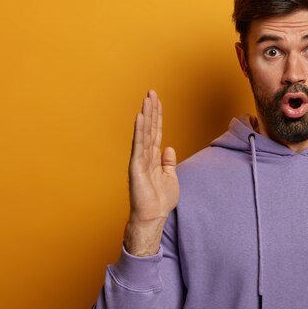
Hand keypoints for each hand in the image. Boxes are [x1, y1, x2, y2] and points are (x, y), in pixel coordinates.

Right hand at [124, 90, 178, 255]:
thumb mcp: (171, 177)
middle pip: (149, 128)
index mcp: (154, 157)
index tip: (157, 100)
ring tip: (147, 98)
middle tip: (151, 92)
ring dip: (146, 115)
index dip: (158, 116)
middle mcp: (145, 155)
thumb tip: (169, 148)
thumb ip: (168, 162)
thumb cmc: (160, 200)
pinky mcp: (136, 167)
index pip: (156, 131)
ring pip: (144, 133)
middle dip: (151, 110)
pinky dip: (139, 130)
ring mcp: (140, 160)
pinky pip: (138, 145)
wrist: (153, 216)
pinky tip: (139, 117)